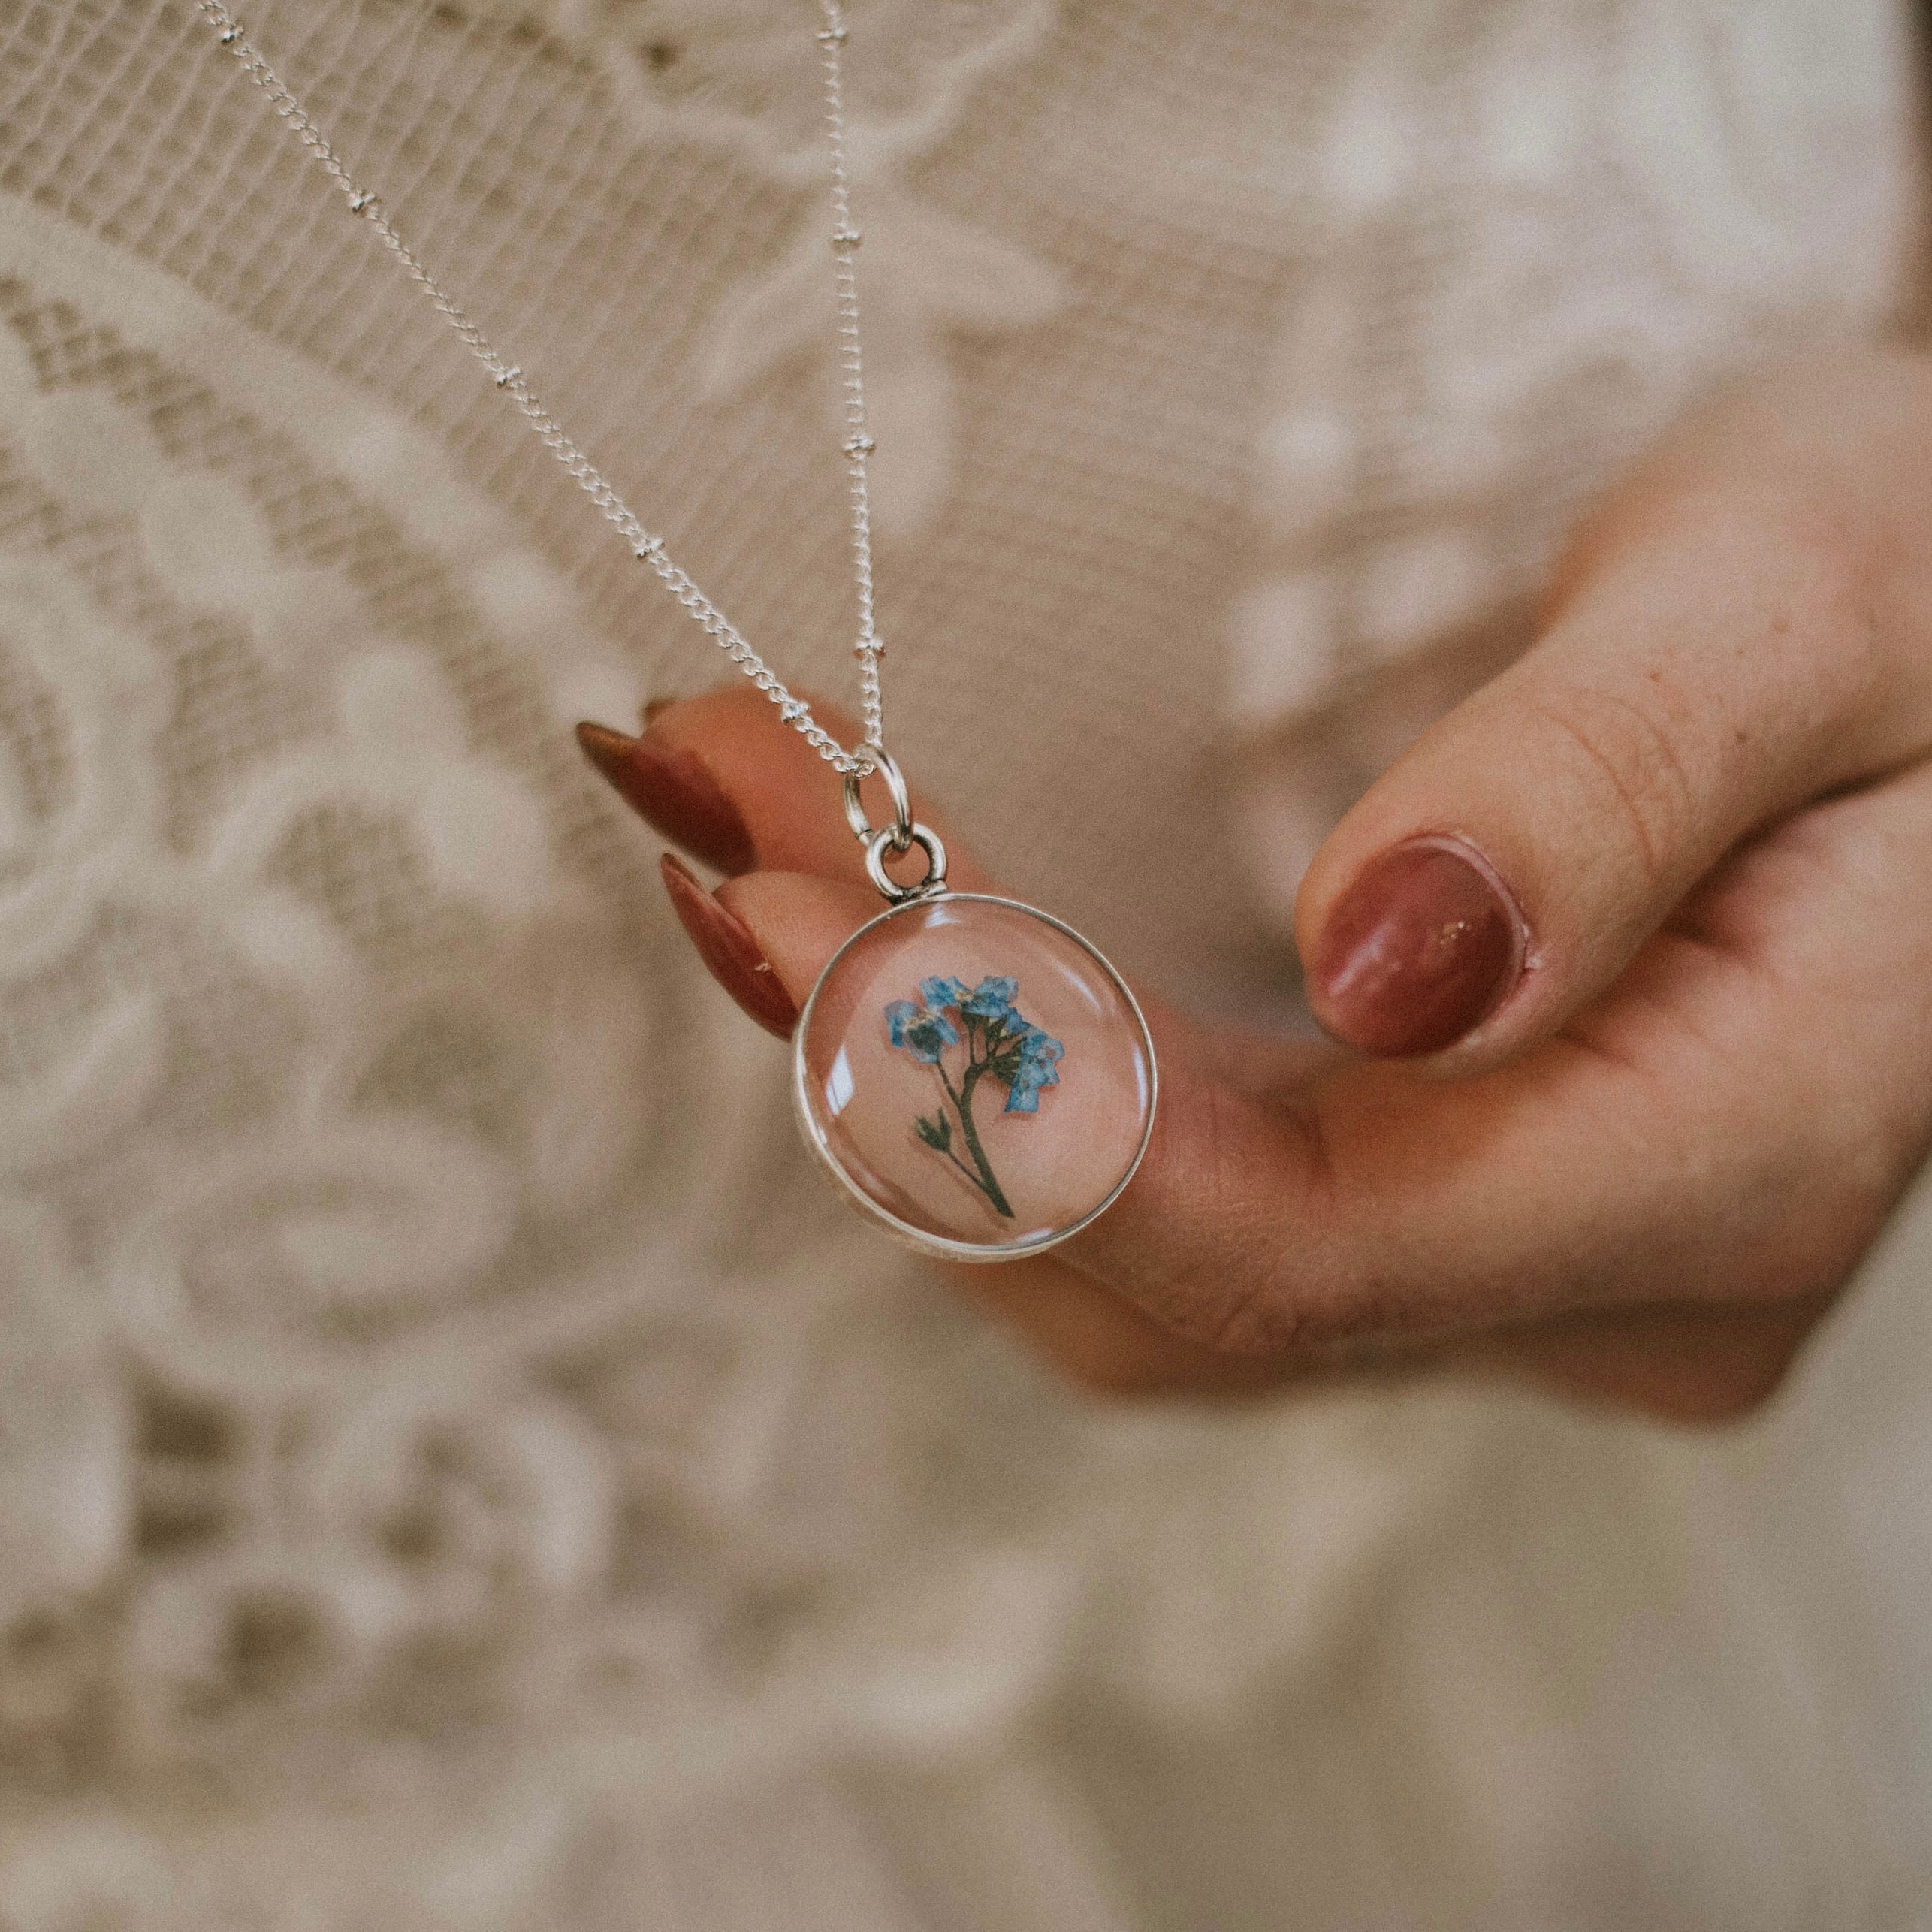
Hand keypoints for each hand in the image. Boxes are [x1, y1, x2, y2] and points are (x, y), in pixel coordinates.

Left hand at [578, 348, 1931, 1420]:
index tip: (782, 891)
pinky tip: (877, 932)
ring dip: (910, 1070)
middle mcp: (1606, 1285)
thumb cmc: (1909, 579)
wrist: (1926, 646)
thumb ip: (1609, 793)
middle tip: (714, 798)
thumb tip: (1385, 964)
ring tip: (747, 835)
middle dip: (900, 1056)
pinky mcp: (1430, 1209)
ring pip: (1131, 1263)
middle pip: (1167, 1269)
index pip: (1295, 1245)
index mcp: (1736, 1162)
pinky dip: (995, 1078)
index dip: (1010, 1095)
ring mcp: (1510, 1273)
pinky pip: (1160, 1203)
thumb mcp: (1804, 601)